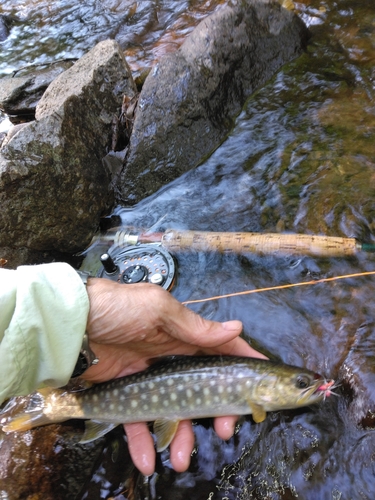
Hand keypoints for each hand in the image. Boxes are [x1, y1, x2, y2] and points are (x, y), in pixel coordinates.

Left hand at [84, 278, 266, 474]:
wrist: (70, 324)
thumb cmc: (118, 309)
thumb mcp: (158, 310)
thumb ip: (195, 326)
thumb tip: (236, 328)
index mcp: (182, 335)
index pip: (219, 351)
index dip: (240, 366)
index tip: (259, 387)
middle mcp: (170, 359)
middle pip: (202, 390)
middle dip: (216, 412)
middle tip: (224, 430)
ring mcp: (149, 380)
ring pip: (173, 413)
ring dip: (181, 438)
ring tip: (182, 459)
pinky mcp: (126, 397)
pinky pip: (139, 424)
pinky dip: (144, 443)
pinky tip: (149, 460)